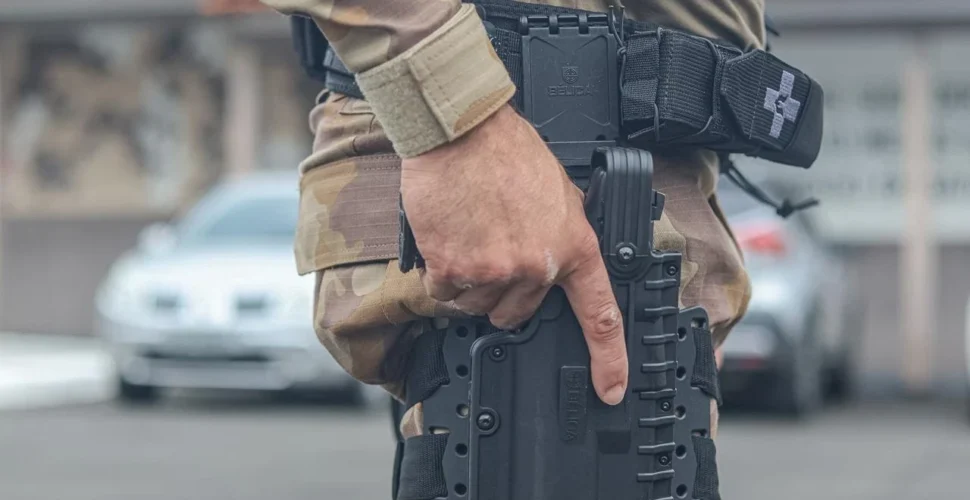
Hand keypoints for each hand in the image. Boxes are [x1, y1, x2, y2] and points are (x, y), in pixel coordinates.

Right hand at [400, 105, 627, 404]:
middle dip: (504, 290)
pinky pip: (444, 293)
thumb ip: (563, 236)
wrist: (462, 132)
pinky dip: (442, 273)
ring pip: (476, 304)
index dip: (609, 360)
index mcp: (573, 247)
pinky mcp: (453, 269)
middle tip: (494, 250)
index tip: (609, 388)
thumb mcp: (561, 192)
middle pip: (516, 313)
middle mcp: (536, 267)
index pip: (600, 315)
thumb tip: (558, 262)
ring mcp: (493, 272)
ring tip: (470, 235)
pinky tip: (449, 238)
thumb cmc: (508, 151)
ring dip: (470, 281)